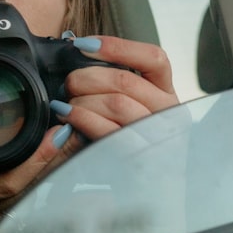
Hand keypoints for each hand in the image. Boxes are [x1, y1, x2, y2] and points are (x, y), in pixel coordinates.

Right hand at [0, 90, 68, 232]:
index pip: (4, 182)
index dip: (35, 160)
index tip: (55, 135)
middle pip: (25, 189)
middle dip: (51, 161)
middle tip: (70, 131)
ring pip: (22, 202)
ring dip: (43, 176)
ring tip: (62, 146)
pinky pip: (10, 214)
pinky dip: (26, 193)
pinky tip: (38, 175)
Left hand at [55, 35, 178, 152]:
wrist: (137, 188)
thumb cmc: (121, 138)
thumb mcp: (125, 104)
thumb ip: (109, 78)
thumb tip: (77, 44)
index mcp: (166, 93)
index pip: (154, 58)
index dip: (117, 47)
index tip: (83, 46)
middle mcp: (168, 113)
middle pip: (125, 80)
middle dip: (86, 77)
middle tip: (68, 83)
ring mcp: (156, 137)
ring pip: (116, 103)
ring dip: (82, 99)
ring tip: (65, 104)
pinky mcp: (139, 157)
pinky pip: (107, 131)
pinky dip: (81, 118)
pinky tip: (67, 116)